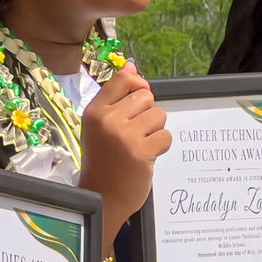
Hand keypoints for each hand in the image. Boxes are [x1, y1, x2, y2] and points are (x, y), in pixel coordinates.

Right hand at [78, 63, 170, 242]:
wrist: (102, 196)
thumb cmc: (103, 159)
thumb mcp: (101, 125)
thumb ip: (117, 96)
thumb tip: (132, 65)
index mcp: (95, 111)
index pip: (124, 79)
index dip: (138, 85)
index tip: (138, 101)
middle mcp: (108, 120)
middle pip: (146, 96)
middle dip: (147, 112)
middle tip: (135, 132)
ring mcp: (125, 136)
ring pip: (159, 115)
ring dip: (155, 130)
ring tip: (141, 144)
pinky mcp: (142, 153)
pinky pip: (165, 136)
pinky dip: (161, 146)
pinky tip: (147, 156)